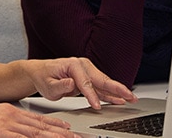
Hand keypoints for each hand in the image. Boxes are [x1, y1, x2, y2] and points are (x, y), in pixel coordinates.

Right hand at [0, 103, 79, 137]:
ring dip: (53, 137)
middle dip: (60, 132)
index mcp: (10, 112)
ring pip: (36, 132)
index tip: (67, 129)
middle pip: (41, 126)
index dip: (54, 125)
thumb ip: (5, 127)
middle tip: (75, 137)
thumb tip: (15, 133)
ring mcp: (6, 124)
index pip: (37, 119)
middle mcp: (11, 116)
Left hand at [22, 58, 137, 109]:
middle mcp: (82, 65)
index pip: (85, 83)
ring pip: (105, 83)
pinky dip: (111, 94)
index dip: (92, 96)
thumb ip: (60, 86)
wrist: (40, 72)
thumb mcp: (48, 85)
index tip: (96, 106)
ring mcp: (87, 71)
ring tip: (131, 98)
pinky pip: (101, 88)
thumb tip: (71, 83)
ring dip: (119, 91)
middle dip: (117, 89)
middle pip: (102, 79)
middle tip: (129, 96)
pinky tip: (120, 100)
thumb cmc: (43, 77)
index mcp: (73, 65)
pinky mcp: (88, 78)